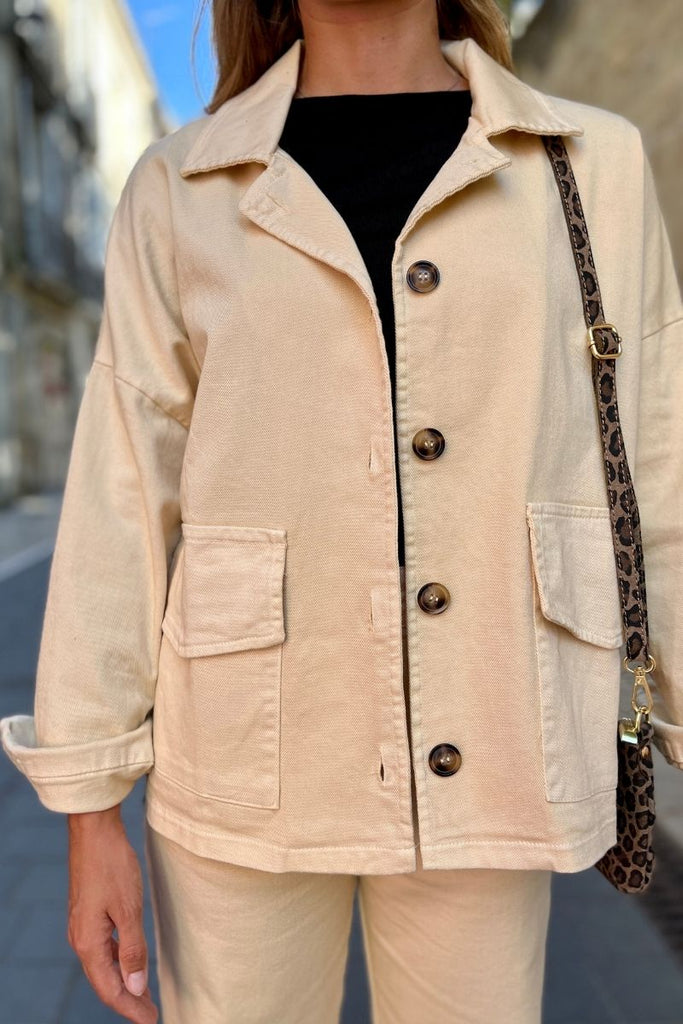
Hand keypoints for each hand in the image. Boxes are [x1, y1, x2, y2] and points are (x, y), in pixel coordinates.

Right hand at [67, 805, 158, 1023]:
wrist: (94, 831)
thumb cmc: (112, 865)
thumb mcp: (128, 908)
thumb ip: (132, 948)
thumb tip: (135, 986)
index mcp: (88, 943)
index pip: (110, 989)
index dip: (130, 1008)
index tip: (150, 1021)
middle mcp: (81, 939)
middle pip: (105, 982)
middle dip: (128, 1000)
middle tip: (151, 1014)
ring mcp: (83, 926)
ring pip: (104, 966)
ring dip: (124, 982)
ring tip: (144, 995)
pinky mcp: (88, 914)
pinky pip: (103, 949)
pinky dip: (119, 961)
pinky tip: (131, 963)